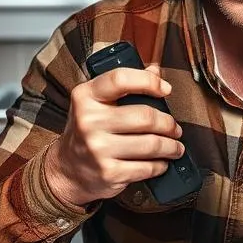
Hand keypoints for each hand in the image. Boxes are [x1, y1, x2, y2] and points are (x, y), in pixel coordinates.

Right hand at [43, 63, 185, 207]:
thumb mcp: (96, 104)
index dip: (149, 82)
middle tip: (175, 128)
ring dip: (171, 146)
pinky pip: (147, 168)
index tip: (166, 89)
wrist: (67, 171)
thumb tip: (155, 70)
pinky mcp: (108, 172)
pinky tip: (161, 162)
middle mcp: (88, 121)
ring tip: (175, 146)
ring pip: (151, 144)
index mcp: (85, 97)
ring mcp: (98, 148)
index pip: (121, 79)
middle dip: (168, 123)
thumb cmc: (87, 132)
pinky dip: (160, 165)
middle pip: (145, 116)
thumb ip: (124, 86)